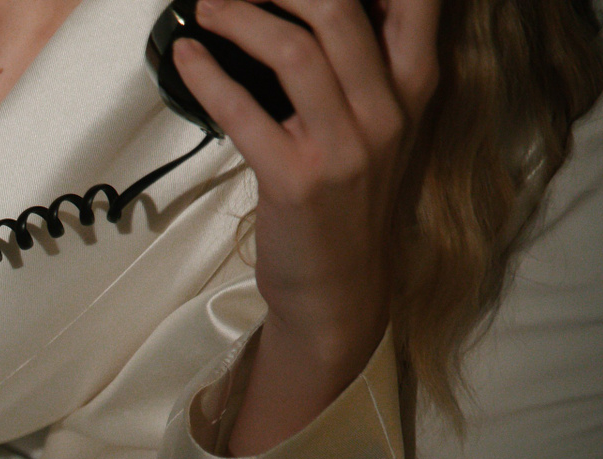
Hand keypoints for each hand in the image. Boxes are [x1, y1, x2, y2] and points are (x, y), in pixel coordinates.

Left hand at [175, 0, 439, 454]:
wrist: (338, 287)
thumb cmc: (348, 198)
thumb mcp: (378, 124)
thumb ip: (363, 65)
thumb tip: (314, 9)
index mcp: (415, 85)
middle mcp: (388, 110)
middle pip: (340, 9)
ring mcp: (344, 148)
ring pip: (294, 50)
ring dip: (240, 17)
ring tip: (209, 8)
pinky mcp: (296, 181)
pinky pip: (244, 112)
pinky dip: (208, 76)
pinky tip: (187, 57)